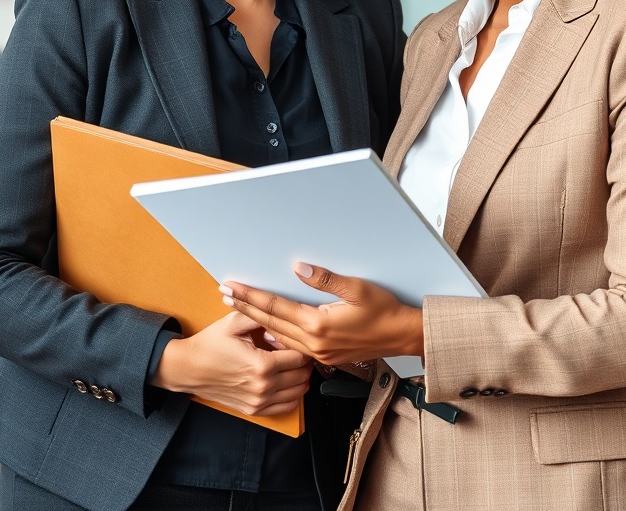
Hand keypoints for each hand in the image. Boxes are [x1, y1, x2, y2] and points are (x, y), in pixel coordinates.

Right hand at [151, 311, 310, 416]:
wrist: (188, 368)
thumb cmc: (210, 344)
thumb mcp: (234, 322)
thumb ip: (260, 313)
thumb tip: (281, 310)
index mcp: (261, 365)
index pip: (300, 356)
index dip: (302, 344)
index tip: (297, 337)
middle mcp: (263, 387)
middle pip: (302, 375)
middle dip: (305, 360)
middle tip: (298, 347)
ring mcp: (259, 402)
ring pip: (298, 392)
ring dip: (301, 377)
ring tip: (293, 362)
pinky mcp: (254, 410)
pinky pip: (286, 406)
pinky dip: (293, 394)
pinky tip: (286, 380)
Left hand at [221, 263, 423, 365]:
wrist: (402, 335)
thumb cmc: (383, 309)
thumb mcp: (356, 287)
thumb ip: (325, 279)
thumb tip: (297, 268)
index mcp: (318, 325)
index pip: (275, 308)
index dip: (251, 296)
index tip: (231, 287)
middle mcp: (314, 343)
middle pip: (270, 323)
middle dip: (245, 308)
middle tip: (223, 294)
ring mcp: (318, 354)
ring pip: (278, 337)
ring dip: (257, 321)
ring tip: (238, 309)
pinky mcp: (324, 357)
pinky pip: (292, 347)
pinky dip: (275, 336)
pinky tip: (267, 332)